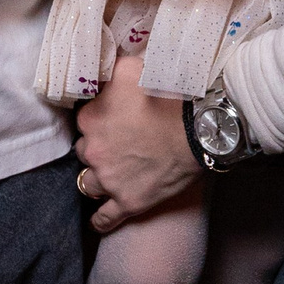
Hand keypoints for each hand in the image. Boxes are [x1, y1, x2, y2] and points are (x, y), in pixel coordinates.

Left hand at [75, 55, 200, 228]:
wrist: (200, 127)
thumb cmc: (168, 93)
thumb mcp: (131, 67)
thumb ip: (108, 68)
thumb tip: (98, 64)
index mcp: (90, 118)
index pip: (83, 121)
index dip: (98, 120)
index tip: (113, 119)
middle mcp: (93, 150)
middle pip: (84, 152)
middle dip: (97, 149)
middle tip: (118, 144)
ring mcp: (109, 179)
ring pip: (88, 183)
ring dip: (98, 179)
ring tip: (111, 175)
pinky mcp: (128, 202)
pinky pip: (105, 218)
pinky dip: (101, 220)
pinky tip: (100, 220)